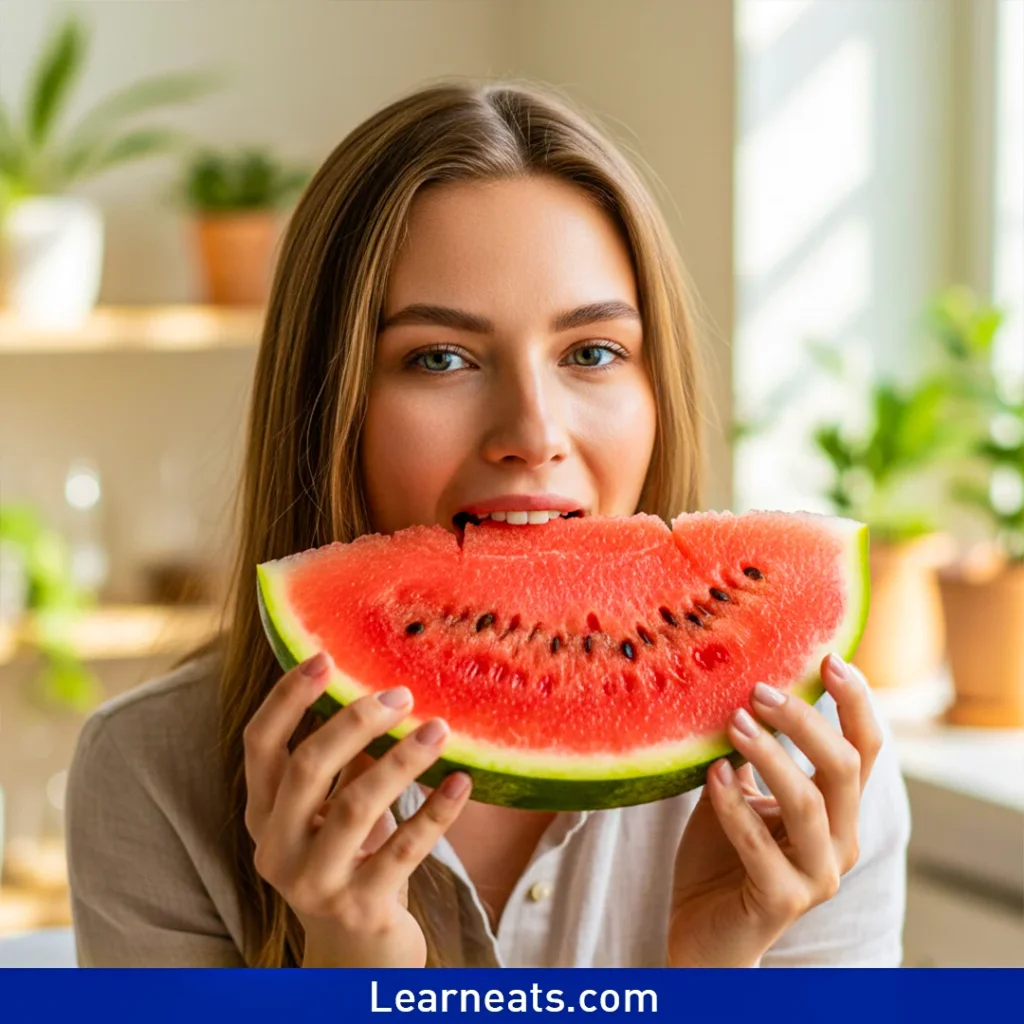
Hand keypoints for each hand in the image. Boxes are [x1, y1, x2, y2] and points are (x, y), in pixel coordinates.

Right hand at [243, 652, 471, 966]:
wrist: (355, 954)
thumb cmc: (348, 861)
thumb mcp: (332, 812)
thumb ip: (343, 763)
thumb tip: (380, 693)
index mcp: (263, 814)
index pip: (259, 744)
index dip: (288, 698)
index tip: (325, 657)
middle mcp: (277, 848)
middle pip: (308, 767)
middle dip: (355, 722)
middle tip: (401, 694)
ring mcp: (316, 882)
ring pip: (358, 804)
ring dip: (404, 759)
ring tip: (441, 728)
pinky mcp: (362, 908)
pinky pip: (406, 849)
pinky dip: (437, 811)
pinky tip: (462, 781)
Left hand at [668, 653, 881, 967]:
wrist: (702, 934)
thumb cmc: (722, 857)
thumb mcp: (738, 791)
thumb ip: (748, 751)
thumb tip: (735, 685)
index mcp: (839, 810)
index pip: (864, 748)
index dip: (855, 702)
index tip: (830, 657)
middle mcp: (840, 841)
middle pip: (844, 768)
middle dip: (805, 722)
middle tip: (761, 688)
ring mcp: (816, 875)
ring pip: (808, 804)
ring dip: (769, 757)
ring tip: (734, 723)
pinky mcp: (781, 901)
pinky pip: (760, 846)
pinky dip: (734, 805)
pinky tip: (710, 776)